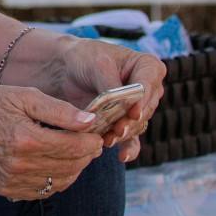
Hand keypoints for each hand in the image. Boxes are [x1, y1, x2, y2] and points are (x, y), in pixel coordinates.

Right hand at [0, 85, 107, 200]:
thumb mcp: (25, 96)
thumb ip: (59, 110)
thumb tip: (90, 122)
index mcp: (26, 139)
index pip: (75, 147)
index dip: (92, 141)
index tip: (96, 133)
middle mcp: (19, 164)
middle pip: (72, 166)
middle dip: (87, 154)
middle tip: (89, 142)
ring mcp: (13, 180)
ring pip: (62, 181)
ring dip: (75, 168)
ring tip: (74, 152)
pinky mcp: (8, 189)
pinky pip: (45, 191)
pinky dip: (57, 179)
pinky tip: (55, 163)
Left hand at [38, 37, 167, 162]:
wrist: (67, 70)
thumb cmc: (84, 59)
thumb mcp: (96, 64)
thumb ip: (111, 84)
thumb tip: (123, 105)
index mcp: (147, 67)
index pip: (149, 85)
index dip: (143, 100)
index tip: (134, 112)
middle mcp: (148, 90)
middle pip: (145, 109)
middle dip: (131, 121)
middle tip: (118, 130)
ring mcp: (138, 109)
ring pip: (136, 126)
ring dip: (124, 134)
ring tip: (109, 140)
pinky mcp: (125, 124)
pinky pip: (132, 140)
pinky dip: (128, 149)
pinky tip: (123, 156)